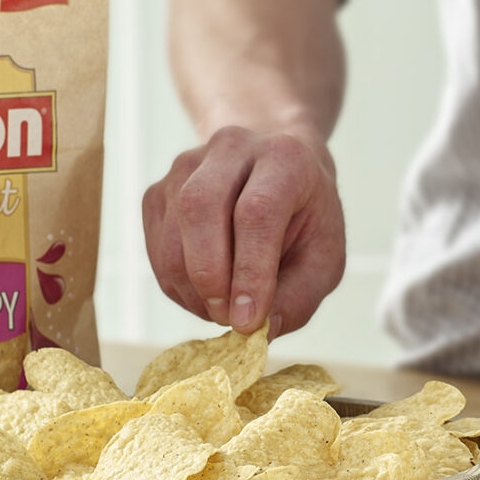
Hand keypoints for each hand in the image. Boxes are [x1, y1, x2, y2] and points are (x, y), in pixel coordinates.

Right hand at [141, 125, 345, 336]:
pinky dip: (176, 284)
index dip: (249, 271)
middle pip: (201, 209)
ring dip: (191, 289)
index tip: (248, 321)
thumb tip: (261, 331)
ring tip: (222, 309)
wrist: (276, 170)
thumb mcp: (324, 258)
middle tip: (228, 319)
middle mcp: (231, 148)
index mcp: (284, 157)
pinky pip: (155, 247)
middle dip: (209, 278)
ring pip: (172, 233)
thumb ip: (299, 297)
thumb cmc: (305, 218)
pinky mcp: (159, 191)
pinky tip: (205, 293)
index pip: (256, 212)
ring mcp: (186, 166)